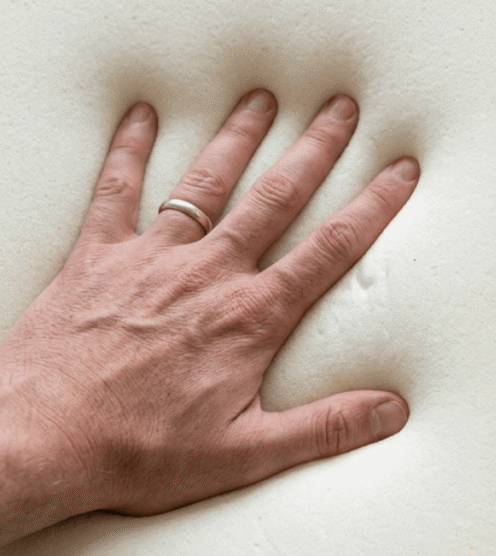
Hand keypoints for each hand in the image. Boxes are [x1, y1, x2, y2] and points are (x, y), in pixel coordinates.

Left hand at [0, 90, 417, 544]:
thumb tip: (391, 412)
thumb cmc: (137, 451)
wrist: (37, 441)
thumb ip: (326, 428)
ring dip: (239, 137)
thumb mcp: (246, 454)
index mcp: (250, 317)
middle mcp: (207, 274)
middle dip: (315, 149)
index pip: (330, 248)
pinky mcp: (97, 257)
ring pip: (207, 183)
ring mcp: (150, 259)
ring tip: (263, 101)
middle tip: (341, 109)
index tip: (399, 170)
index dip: (373, 204)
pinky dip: (127, 151)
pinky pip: (116, 190)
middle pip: (275, 197)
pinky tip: (140, 117)